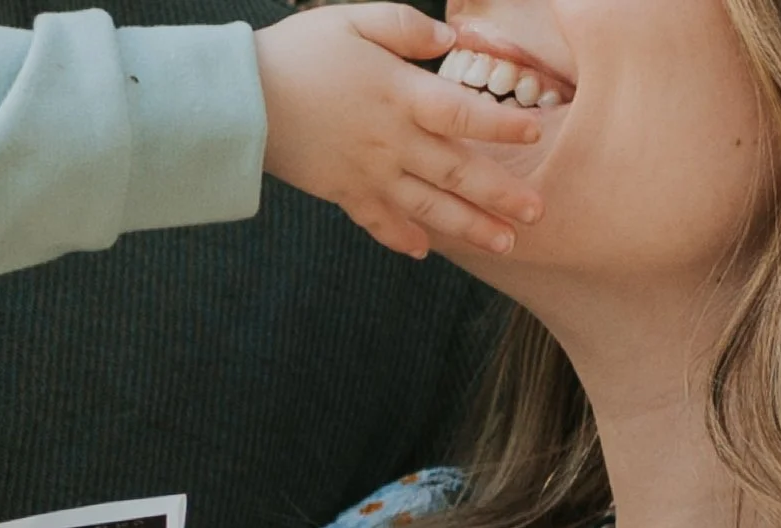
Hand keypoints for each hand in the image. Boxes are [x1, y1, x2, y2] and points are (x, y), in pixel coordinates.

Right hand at [257, 4, 542, 259]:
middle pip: (457, 173)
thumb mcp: (354, 19)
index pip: (463, 113)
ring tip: (505, 244)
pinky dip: (402, 238)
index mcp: (400, 95)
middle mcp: (392, 142)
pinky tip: (425, 251)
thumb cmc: (299, 53)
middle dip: (500, 195)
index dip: (500, 124)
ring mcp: (369, 174)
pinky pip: (380, 222)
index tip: (534, 133)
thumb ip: (406, 28)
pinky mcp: (344, 193)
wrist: (243, 101)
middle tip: (538, 214)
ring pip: (429, 208)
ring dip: (470, 228)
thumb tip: (449, 41)